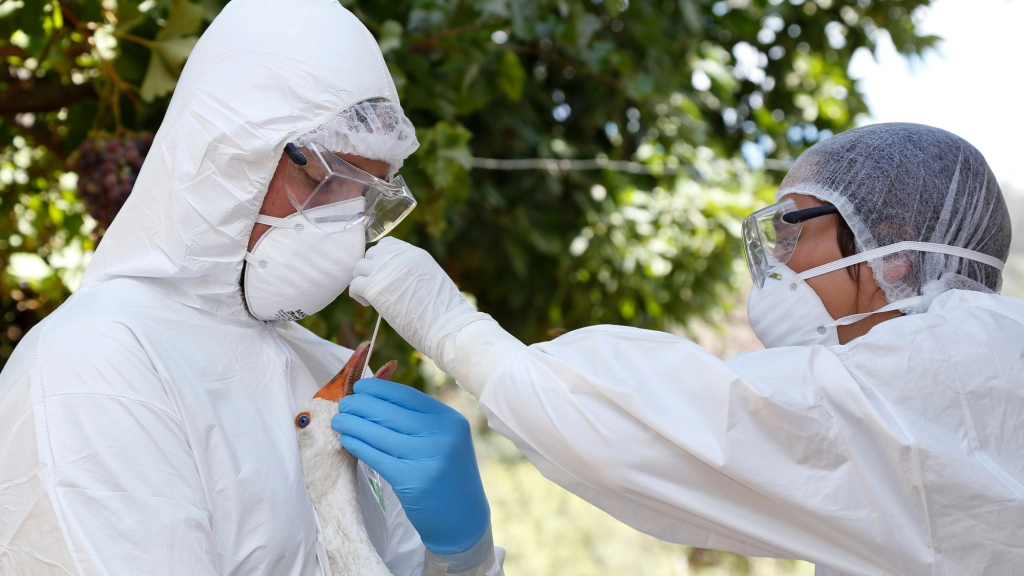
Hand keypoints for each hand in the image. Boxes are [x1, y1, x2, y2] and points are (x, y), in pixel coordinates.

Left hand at [332, 378, 490, 554]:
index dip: (379, 388)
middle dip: (360, 405)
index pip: (407, 395)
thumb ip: (419, 420)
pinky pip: (376, 457)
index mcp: (450, 420)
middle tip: (343, 404)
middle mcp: (442, 435)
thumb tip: (376, 399)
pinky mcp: (413, 481)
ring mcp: (428, 457)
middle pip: (390, 412)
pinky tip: (347, 441)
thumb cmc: (447, 475)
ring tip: (338, 421)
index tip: (359, 387)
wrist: (463, 519)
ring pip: (379, 433)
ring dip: (352, 424)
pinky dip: (358, 446)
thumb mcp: (445, 440)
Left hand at [349, 238, 484, 365]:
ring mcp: (385, 271)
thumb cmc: (445, 313)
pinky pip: (354, 285)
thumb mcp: (434, 281)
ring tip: (371, 297)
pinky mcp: (374, 289)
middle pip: (372, 254)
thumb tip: (397, 280)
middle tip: (377, 288)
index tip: (386, 275)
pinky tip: (368, 304)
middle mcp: (399, 257)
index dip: (383, 260)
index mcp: (415, 254)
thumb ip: (415, 274)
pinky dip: (357, 294)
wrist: (447, 326)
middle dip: (371, 270)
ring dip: (362, 281)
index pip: (388, 245)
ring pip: (359, 267)